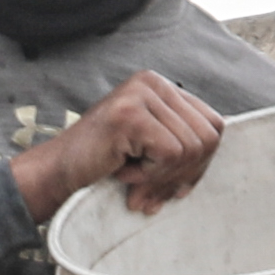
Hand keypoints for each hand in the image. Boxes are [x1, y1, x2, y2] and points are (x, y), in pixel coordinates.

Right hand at [8, 71, 224, 224]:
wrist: (58, 171)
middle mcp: (153, 82)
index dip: (201, 163)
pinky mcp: (130, 114)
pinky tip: (124, 171)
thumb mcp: (151, 145)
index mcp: (161, 86)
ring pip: (191, 148)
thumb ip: (182, 141)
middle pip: (208, 137)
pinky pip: (171, 154)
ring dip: (163, 176)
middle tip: (153, 192)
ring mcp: (140, 95)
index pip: (213, 124)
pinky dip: (150, 174)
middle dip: (185, 175)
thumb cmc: (104, 162)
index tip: (176, 185)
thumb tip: (215, 152)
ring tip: (134, 179)